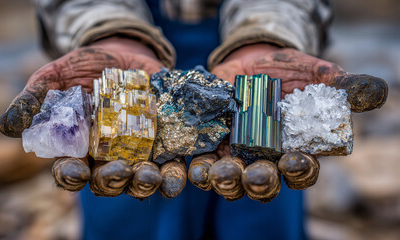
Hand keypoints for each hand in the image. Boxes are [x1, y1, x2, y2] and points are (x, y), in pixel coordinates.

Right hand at [0, 37, 186, 198]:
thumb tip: (8, 126)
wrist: (124, 54)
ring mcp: (137, 152)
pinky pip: (170, 164)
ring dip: (145, 182)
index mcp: (78, 148)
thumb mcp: (55, 75)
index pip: (70, 171)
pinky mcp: (164, 143)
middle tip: (120, 170)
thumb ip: (35, 98)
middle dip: (113, 180)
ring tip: (150, 175)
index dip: (71, 175)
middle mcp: (107, 157)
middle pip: (108, 181)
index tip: (75, 171)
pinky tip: (177, 169)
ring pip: (140, 179)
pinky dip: (175, 171)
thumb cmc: (85, 67)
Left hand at [187, 43, 387, 200]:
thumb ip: (340, 85)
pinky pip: (203, 165)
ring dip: (224, 180)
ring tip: (219, 172)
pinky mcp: (212, 145)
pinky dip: (198, 168)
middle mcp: (265, 160)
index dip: (299, 169)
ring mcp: (236, 155)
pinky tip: (194, 165)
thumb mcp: (315, 73)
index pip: (301, 170)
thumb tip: (374, 92)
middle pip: (263, 183)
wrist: (249, 62)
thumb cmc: (287, 71)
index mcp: (295, 150)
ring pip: (231, 180)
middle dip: (258, 182)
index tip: (295, 160)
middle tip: (253, 175)